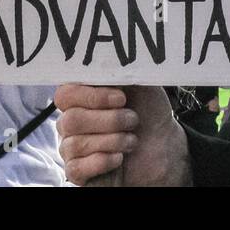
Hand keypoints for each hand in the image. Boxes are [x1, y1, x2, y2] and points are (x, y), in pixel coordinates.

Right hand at [55, 84, 191, 186]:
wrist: (164, 143)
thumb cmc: (148, 110)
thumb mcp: (142, 84)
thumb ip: (124, 71)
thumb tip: (113, 58)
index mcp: (81, 98)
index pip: (65, 94)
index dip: (91, 96)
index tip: (122, 98)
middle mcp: (70, 122)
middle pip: (70, 120)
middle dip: (108, 120)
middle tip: (133, 120)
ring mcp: (71, 148)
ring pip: (75, 144)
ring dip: (112, 140)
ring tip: (132, 140)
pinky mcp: (77, 172)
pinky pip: (75, 169)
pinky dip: (102, 161)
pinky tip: (119, 157)